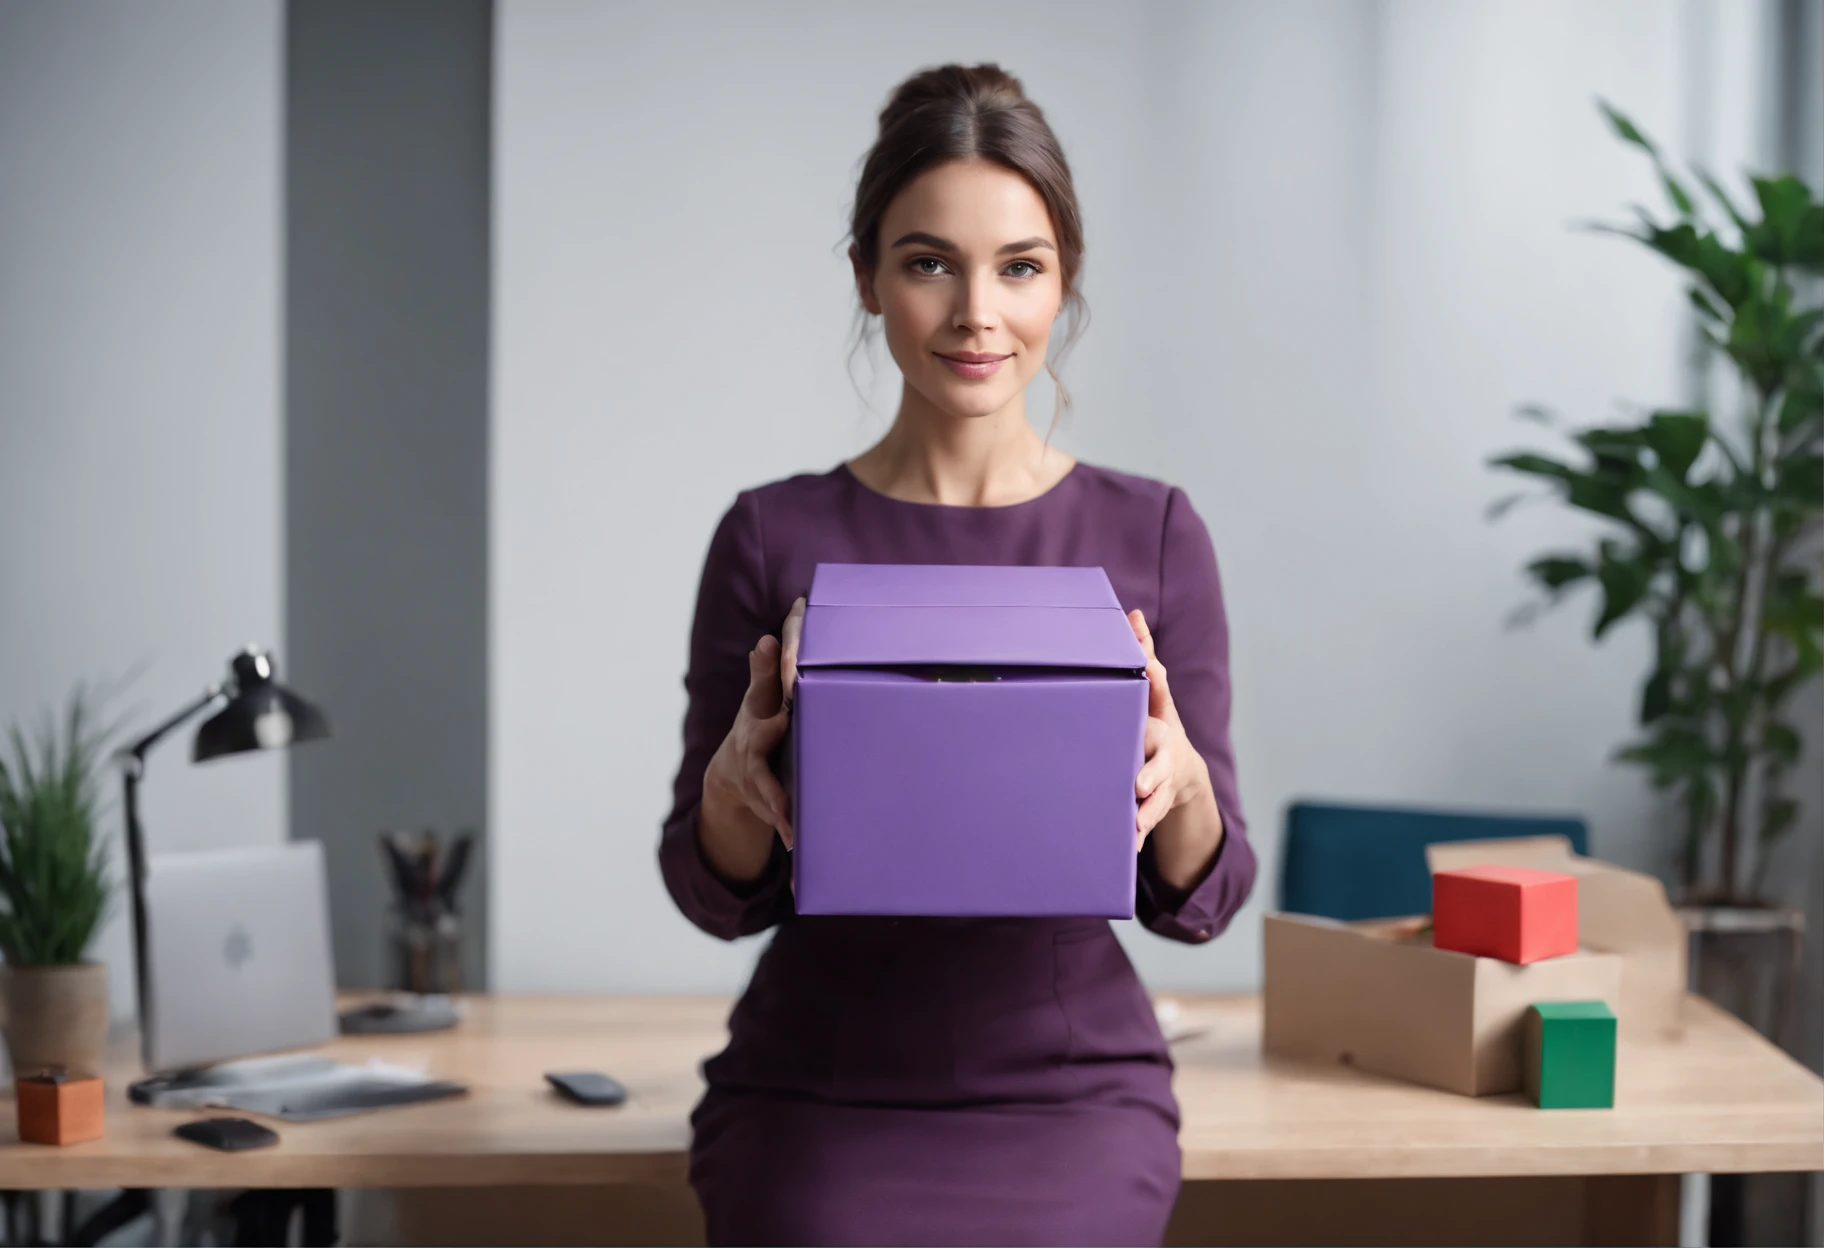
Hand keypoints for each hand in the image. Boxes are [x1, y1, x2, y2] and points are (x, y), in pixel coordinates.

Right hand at [703, 598, 806, 851]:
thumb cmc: (756, 727)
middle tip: (786, 794)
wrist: (729, 776)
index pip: (762, 718)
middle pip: (761, 773)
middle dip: (773, 782)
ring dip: (781, 817)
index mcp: (755, 731)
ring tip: (794, 833)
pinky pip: (778, 825)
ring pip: (769, 803)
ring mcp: (757, 789)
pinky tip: (799, 851)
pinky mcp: (768, 809)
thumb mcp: (756, 700)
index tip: (780, 708)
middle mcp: (752, 762)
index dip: (770, 710)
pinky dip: (788, 836)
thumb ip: (764, 673)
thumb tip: (766, 639)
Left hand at [1128, 609, 1210, 850]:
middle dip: (1151, 773)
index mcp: (1161, 723)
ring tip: (1134, 822)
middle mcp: (1166, 754)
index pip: (1159, 708)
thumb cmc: (1155, 726)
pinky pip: (1146, 824)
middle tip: (1138, 784)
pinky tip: (1125, 847)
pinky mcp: (1154, 809)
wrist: (1183, 775)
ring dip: (1146, 812)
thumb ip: (1143, 657)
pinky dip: (1135, 835)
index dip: (1154, 700)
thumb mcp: (1153, 695)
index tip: (1149, 677)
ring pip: (1156, 800)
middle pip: (1161, 763)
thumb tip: (1132, 614)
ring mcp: (1162, 785)